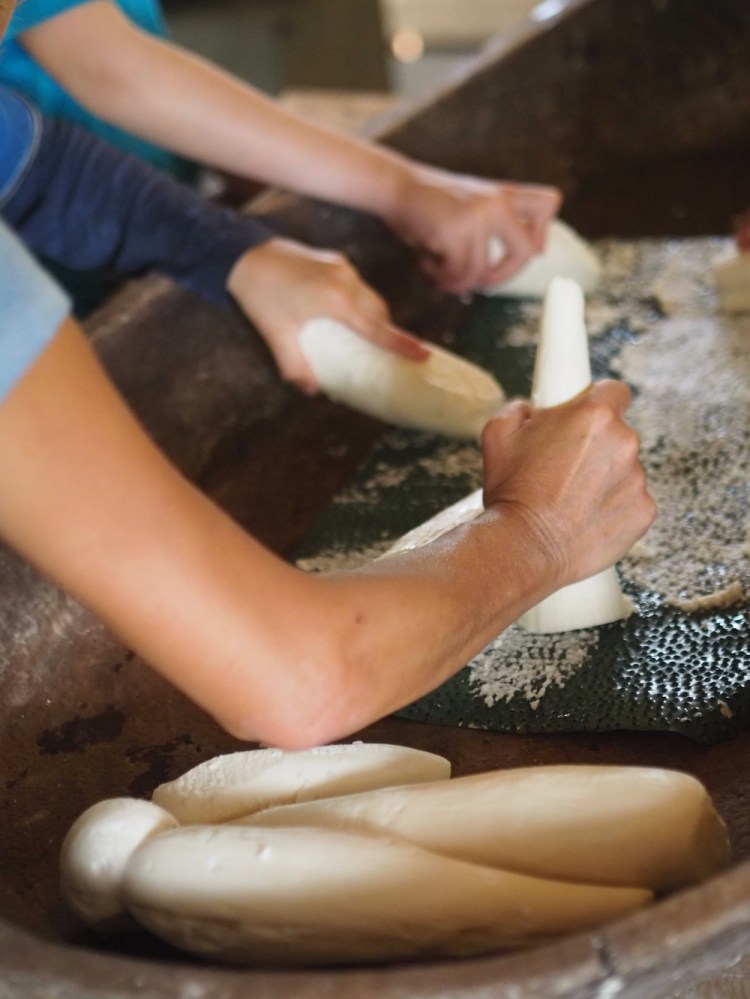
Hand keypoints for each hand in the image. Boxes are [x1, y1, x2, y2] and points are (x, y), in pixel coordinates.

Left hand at [227, 238, 428, 392]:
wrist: (245, 255)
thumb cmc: (260, 297)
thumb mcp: (277, 335)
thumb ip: (295, 365)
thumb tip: (311, 390)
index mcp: (336, 302)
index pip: (377, 328)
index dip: (402, 344)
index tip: (423, 355)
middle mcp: (346, 282)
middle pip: (380, 312)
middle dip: (387, 331)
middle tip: (391, 352)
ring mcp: (342, 268)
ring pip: (371, 297)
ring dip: (373, 316)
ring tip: (366, 335)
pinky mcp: (335, 260)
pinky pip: (358, 285)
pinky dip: (360, 301)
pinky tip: (346, 313)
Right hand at [385, 164, 561, 294]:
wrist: (395, 185)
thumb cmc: (429, 203)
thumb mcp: (469, 205)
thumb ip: (497, 224)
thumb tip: (534, 254)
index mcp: (502, 194)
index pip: (549, 204)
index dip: (541, 234)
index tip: (524, 251)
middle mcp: (496, 201)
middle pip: (524, 253)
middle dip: (502, 277)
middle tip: (481, 284)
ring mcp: (477, 214)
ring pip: (481, 272)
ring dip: (458, 282)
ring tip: (439, 274)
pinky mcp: (455, 229)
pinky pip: (457, 272)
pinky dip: (440, 277)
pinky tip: (426, 264)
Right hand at [480, 381, 655, 587]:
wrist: (525, 547)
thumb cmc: (513, 494)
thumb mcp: (498, 435)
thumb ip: (519, 409)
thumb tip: (528, 409)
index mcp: (594, 416)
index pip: (614, 391)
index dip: (597, 402)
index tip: (585, 417)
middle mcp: (623, 443)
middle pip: (617, 434)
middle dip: (594, 446)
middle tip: (563, 467)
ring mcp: (637, 480)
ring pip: (624, 470)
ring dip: (603, 479)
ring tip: (570, 499)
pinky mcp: (643, 512)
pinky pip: (631, 502)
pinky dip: (613, 508)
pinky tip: (584, 518)